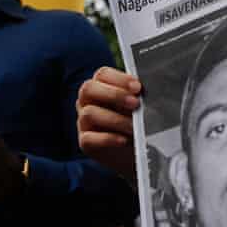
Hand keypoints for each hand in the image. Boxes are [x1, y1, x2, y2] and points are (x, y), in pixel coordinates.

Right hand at [77, 67, 139, 181]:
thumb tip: (143, 92)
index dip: (119, 79)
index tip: (138, 87)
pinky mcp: (85, 142)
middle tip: (135, 104)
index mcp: (100, 86)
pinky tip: (123, 140)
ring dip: (115, 119)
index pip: (102, 74)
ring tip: (134, 127)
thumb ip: (137, 97)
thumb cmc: (135, 122)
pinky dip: (108, 138)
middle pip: (88, 89)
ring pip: (89, 113)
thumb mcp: (137, 107)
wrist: (135, 152)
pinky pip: (89, 138)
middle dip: (113, 94)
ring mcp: (83, 122)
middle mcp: (87, 101)